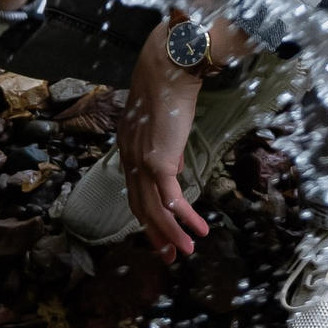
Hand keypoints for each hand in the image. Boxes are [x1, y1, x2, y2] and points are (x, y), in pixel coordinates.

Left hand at [119, 19, 211, 260]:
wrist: (167, 71)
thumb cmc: (169, 92)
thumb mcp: (164, 126)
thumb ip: (167, 151)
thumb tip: (177, 172)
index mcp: (130, 152)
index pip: (136, 193)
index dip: (148, 216)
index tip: (160, 234)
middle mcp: (130, 160)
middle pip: (141, 209)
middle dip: (156, 236)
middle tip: (170, 256)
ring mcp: (142, 163)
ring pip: (154, 210)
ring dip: (171, 234)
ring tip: (186, 251)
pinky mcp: (158, 162)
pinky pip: (171, 200)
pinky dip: (184, 218)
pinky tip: (198, 231)